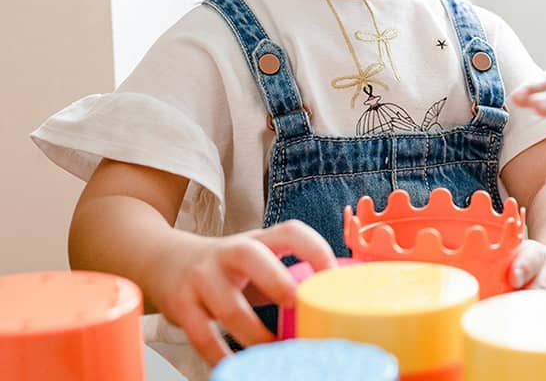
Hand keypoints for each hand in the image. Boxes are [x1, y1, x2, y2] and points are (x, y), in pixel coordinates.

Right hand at [149, 220, 336, 365]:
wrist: (163, 261)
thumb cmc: (225, 267)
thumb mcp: (256, 261)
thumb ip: (285, 276)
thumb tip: (328, 303)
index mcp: (257, 240)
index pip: (289, 231)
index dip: (313, 247)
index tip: (331, 272)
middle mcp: (228, 253)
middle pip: (252, 257)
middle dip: (278, 282)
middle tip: (299, 305)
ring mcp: (202, 277)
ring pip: (229, 307)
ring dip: (255, 334)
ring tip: (275, 350)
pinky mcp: (181, 305)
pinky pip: (202, 335)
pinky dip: (220, 354)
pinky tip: (236, 364)